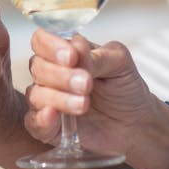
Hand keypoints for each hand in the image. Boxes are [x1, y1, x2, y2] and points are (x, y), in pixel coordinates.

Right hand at [25, 31, 168, 168]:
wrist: (135, 122)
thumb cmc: (124, 87)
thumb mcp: (119, 63)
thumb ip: (97, 56)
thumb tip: (76, 45)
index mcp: (64, 53)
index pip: (42, 41)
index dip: (51, 46)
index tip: (72, 57)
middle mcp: (50, 74)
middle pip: (38, 67)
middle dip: (61, 75)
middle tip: (86, 83)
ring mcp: (46, 100)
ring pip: (36, 95)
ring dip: (59, 98)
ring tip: (84, 104)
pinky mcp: (48, 127)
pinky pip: (34, 123)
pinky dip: (41, 119)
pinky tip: (53, 115)